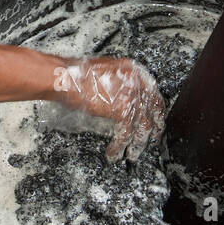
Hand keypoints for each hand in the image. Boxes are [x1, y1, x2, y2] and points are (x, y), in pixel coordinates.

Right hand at [51, 56, 165, 161]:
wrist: (66, 78)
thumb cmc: (77, 77)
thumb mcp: (106, 76)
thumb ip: (120, 86)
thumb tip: (125, 104)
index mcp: (133, 70)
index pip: (153, 93)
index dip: (156, 111)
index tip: (157, 122)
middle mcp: (137, 80)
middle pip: (152, 110)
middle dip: (153, 129)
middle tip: (152, 141)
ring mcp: (132, 94)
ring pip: (141, 125)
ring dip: (136, 143)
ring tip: (131, 154)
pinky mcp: (123, 109)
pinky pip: (126, 132)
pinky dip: (119, 145)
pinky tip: (114, 152)